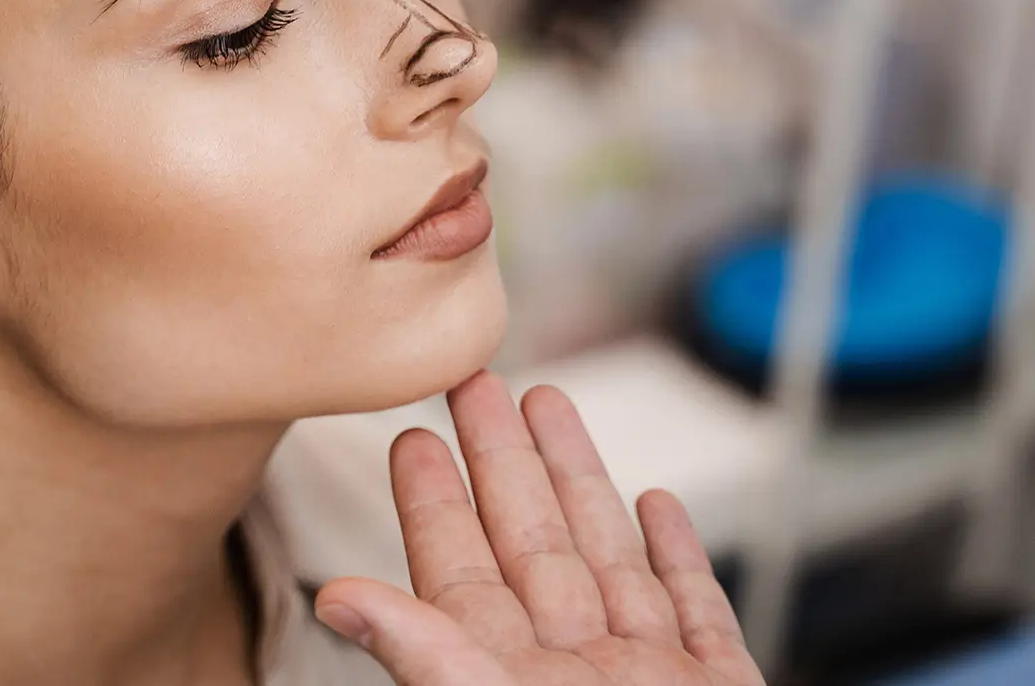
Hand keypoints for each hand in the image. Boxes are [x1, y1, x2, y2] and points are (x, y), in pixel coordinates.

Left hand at [313, 372, 766, 685]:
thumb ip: (428, 658)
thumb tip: (337, 597)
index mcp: (511, 681)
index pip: (461, 573)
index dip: (436, 501)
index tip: (413, 436)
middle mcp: (575, 674)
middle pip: (533, 544)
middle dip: (505, 461)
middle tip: (476, 379)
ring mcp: (648, 682)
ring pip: (610, 559)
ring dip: (585, 481)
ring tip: (553, 406)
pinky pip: (697, 614)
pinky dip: (680, 558)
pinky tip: (659, 506)